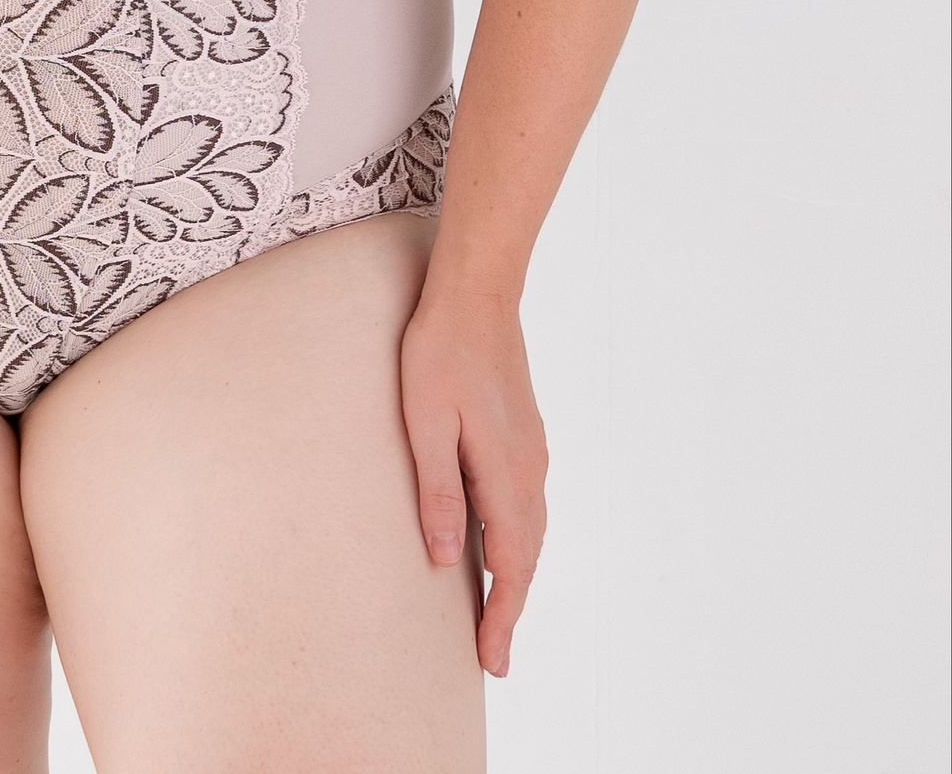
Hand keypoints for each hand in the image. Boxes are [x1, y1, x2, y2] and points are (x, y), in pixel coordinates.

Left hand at [399, 278, 547, 677]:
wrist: (476, 294)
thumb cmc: (440, 352)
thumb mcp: (425, 423)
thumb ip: (437, 492)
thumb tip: (442, 559)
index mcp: (506, 474)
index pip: (512, 566)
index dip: (502, 617)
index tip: (493, 662)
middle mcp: (530, 469)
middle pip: (528, 557)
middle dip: (512, 609)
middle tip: (495, 657)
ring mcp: (532, 450)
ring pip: (531, 530)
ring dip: (517, 575)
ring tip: (498, 612)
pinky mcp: (524, 433)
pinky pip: (527, 503)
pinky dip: (518, 538)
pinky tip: (500, 542)